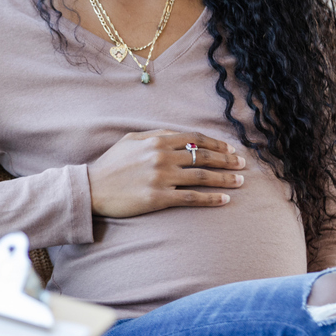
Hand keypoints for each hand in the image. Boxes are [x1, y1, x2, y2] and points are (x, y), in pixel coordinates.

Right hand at [87, 130, 246, 217]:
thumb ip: (156, 135)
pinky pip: (191, 198)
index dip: (216, 144)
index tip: (230, 149)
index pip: (195, 139)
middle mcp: (162, 156)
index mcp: (157, 140)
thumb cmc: (111, 164)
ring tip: (240, 181)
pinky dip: (210, 198)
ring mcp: (161, 178)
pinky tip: (224, 199)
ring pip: (201, 176)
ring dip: (224, 178)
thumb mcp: (131, 140)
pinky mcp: (159, 198)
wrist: (92, 188)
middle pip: (203, 156)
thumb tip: (179, 135)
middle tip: (242, 165)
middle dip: (226, 160)